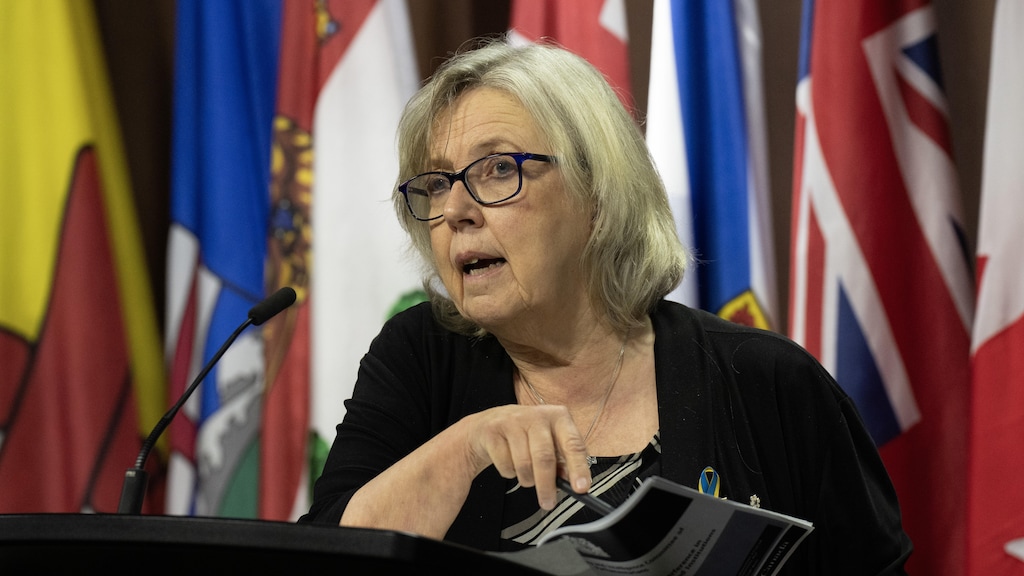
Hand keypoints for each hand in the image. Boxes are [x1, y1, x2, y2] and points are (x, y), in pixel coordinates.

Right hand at [464, 404, 592, 509]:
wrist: (489, 423)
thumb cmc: (527, 435)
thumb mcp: (550, 442)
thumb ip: (563, 461)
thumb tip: (571, 481)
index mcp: (559, 417)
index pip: (573, 444)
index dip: (578, 468)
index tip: (581, 488)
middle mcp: (537, 415)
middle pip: (544, 457)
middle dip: (546, 485)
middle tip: (548, 503)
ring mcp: (513, 421)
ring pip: (523, 464)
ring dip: (526, 479)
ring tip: (526, 475)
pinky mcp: (493, 430)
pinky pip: (505, 465)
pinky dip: (508, 472)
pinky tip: (509, 462)